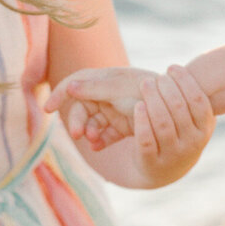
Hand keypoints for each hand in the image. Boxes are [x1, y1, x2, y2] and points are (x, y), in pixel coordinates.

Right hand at [45, 66, 159, 148]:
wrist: (176, 109)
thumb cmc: (147, 92)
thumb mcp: (121, 89)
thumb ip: (95, 88)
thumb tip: (69, 87)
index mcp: (105, 79)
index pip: (74, 84)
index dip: (59, 94)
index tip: (48, 109)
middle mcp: (107, 94)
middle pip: (81, 106)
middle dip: (78, 119)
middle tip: (78, 134)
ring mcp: (114, 110)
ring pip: (92, 122)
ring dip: (89, 131)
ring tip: (94, 140)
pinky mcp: (123, 126)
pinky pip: (105, 134)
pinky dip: (100, 140)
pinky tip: (98, 146)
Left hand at [127, 65, 215, 187]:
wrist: (164, 170)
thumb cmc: (179, 134)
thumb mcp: (192, 121)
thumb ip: (193, 100)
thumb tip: (195, 67)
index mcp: (204, 130)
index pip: (198, 101)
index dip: (185, 81)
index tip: (172, 68)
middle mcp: (191, 144)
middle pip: (179, 109)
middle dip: (166, 88)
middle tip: (156, 76)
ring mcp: (172, 154)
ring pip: (162, 123)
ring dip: (153, 99)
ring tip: (145, 83)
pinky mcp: (151, 162)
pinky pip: (146, 139)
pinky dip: (141, 121)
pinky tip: (137, 105)